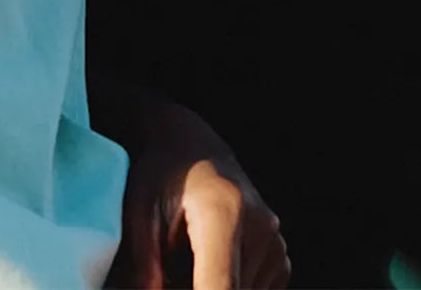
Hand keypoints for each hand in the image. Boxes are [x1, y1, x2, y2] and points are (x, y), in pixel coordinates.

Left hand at [112, 116, 289, 288]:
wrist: (193, 145)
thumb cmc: (163, 175)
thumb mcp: (140, 212)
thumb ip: (145, 264)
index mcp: (222, 213)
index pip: (220, 287)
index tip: (176, 284)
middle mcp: (259, 227)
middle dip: (198, 288)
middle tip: (172, 272)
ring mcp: (274, 242)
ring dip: (213, 287)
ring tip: (186, 264)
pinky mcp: (279, 254)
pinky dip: (231, 286)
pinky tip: (208, 266)